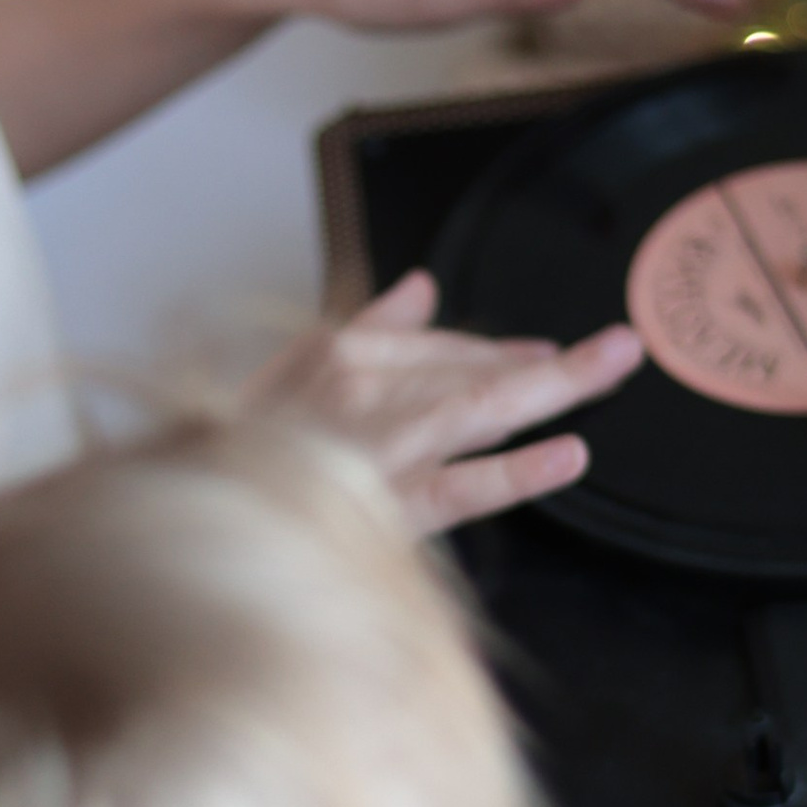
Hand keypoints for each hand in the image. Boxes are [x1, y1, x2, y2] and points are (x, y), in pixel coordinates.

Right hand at [258, 270, 643, 533]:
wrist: (184, 522)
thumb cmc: (235, 456)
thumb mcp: (292, 379)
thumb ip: (368, 329)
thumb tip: (422, 284)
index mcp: (335, 351)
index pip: (440, 348)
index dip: (502, 353)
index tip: (552, 359)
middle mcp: (357, 387)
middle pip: (472, 373)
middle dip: (551, 365)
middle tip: (621, 352)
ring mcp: (372, 445)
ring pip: (478, 409)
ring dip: (555, 386)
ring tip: (616, 365)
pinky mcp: (380, 505)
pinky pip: (460, 487)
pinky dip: (516, 470)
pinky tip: (569, 455)